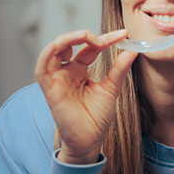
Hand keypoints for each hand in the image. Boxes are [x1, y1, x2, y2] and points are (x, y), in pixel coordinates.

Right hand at [35, 29, 137, 164]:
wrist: (90, 139)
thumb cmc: (97, 116)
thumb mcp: (111, 88)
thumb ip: (119, 68)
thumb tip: (133, 50)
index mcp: (80, 69)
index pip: (91, 47)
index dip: (107, 39)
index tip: (124, 34)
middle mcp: (67, 70)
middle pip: (70, 43)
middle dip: (85, 35)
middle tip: (103, 39)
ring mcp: (57, 78)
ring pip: (54, 50)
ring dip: (67, 39)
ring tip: (85, 36)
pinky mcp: (49, 89)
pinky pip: (41, 68)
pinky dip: (47, 54)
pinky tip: (58, 46)